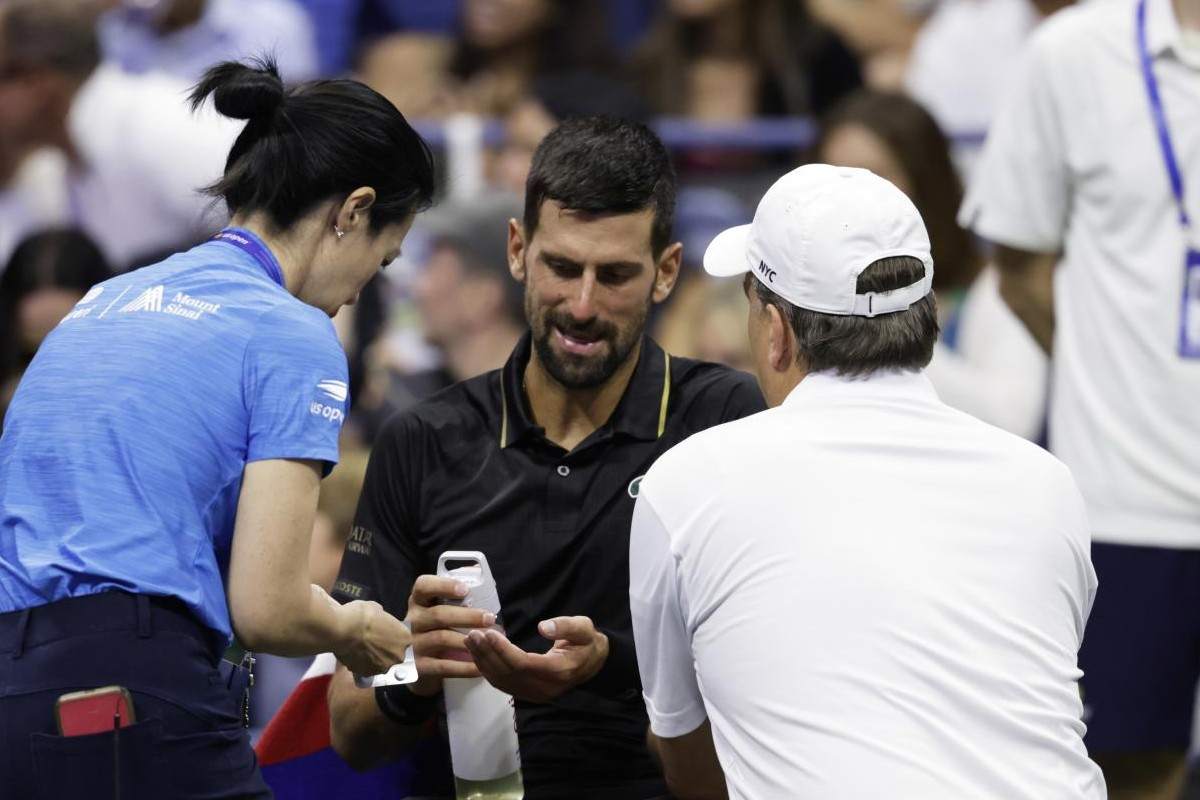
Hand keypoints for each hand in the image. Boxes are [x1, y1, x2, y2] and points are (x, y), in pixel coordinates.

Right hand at [335, 598, 411, 676]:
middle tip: (372, 642)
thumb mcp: (376, 609)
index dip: (392, 636)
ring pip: (380, 664)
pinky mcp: (367, 674)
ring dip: (373, 659)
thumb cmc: (361, 615)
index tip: (383, 633)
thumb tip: (379, 619)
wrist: (343, 630)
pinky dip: (361, 665)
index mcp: (405, 638)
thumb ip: (382, 618)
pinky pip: (366, 670)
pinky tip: (353, 655)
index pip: (402, 639)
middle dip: (385, 650)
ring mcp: (383, 667)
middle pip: (394, 654)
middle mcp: (398, 655)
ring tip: (360, 649)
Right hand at [405, 574, 492, 695]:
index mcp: (419, 601)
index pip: (423, 586)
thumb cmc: (437, 630)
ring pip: (441, 638)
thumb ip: (455, 601)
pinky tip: (480, 667)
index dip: (443, 586)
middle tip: (489, 618)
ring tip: (488, 642)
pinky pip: (443, 666)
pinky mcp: (418, 667)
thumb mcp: (439, 611)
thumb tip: (486, 588)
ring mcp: (413, 644)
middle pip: (438, 614)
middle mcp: (413, 620)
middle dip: (467, 616)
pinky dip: (464, 667)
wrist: (420, 666)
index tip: (465, 589)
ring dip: (468, 640)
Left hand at [464, 616, 608, 703]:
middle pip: (508, 673)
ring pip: (502, 681)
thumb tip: (543, 626)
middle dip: (488, 654)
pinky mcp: (528, 694)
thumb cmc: (586, 643)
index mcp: (558, 671)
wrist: (591, 664)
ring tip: (470, 641)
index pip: (523, 663)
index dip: (503, 650)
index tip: (489, 633)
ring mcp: (535, 694)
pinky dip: (488, 671)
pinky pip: (503, 685)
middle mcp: (544, 687)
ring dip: (483, 662)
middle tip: (473, 634)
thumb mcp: (584, 629)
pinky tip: (478, 656)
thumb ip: (566, 627)